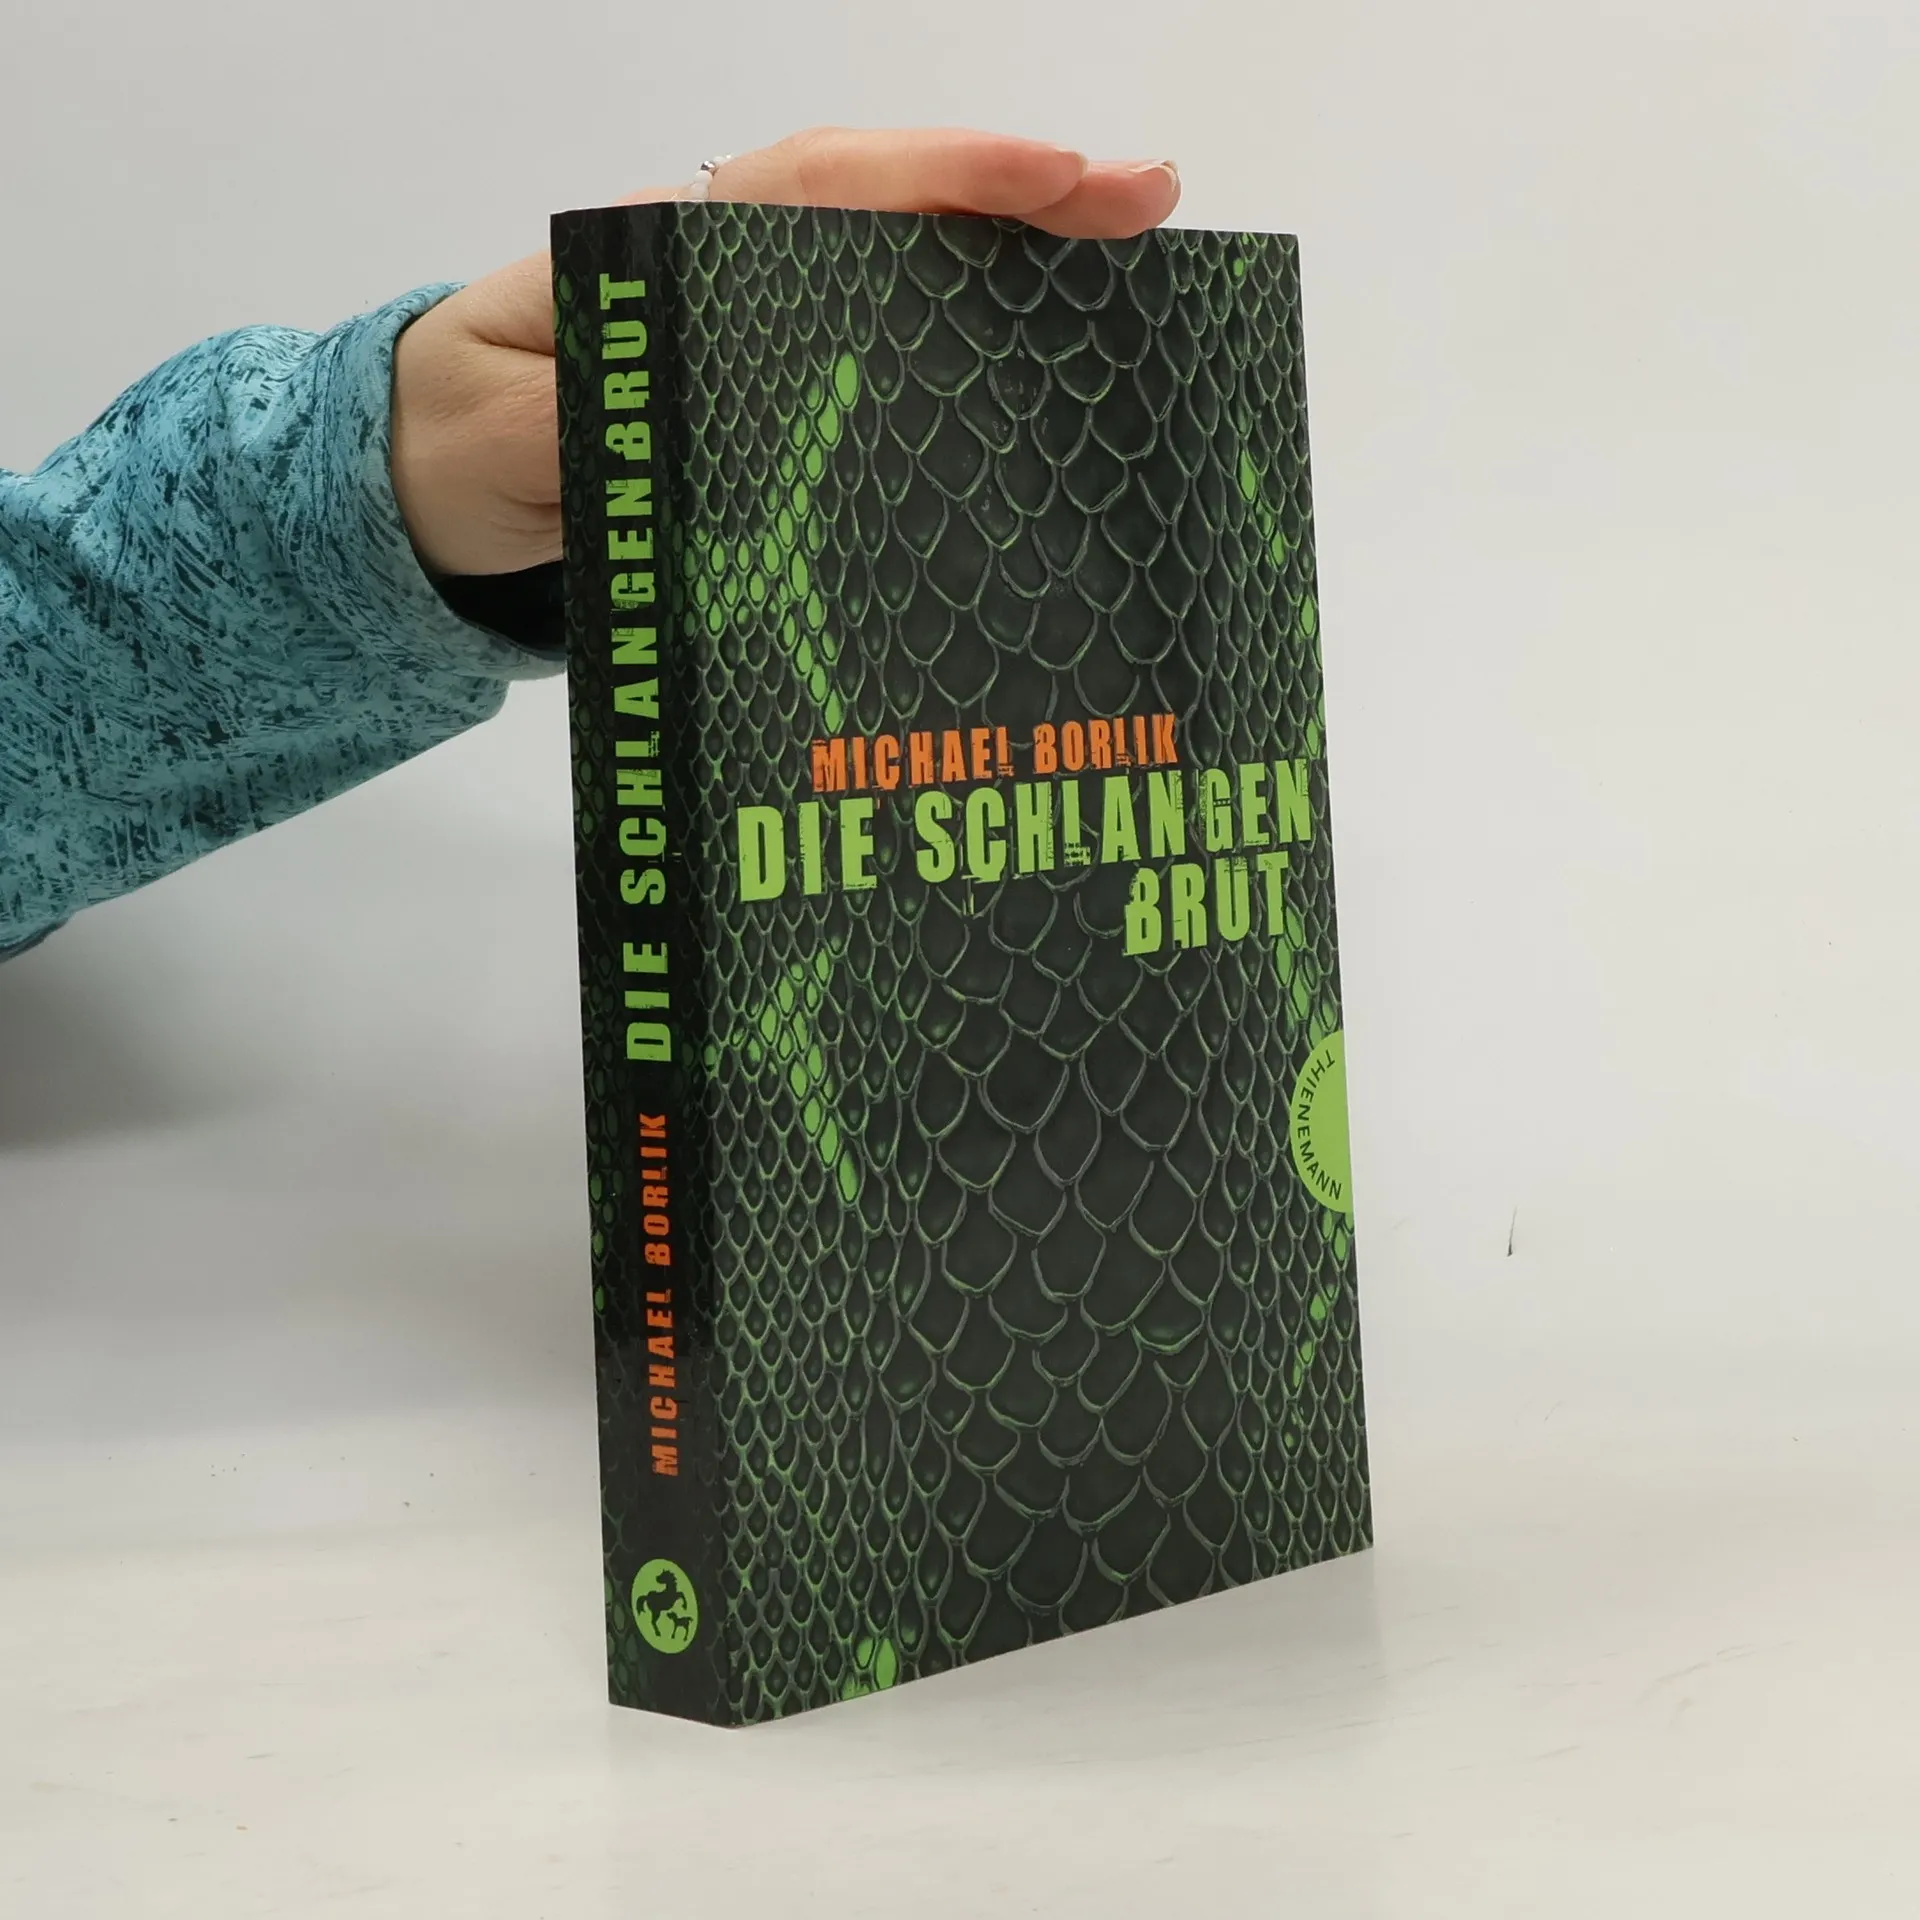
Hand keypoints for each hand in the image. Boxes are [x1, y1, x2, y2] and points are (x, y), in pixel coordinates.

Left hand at [390, 128, 1181, 578]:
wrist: (428, 484)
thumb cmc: (458, 440)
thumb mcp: (499, 436)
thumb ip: (579, 425)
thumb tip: (679, 431)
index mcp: (668, 254)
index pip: (821, 186)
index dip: (942, 176)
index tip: (1055, 175)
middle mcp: (731, 269)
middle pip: (892, 207)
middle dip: (1021, 196)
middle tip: (1151, 201)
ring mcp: (761, 326)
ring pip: (903, 266)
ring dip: (1015, 262)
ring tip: (1136, 268)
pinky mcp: (777, 389)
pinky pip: (888, 343)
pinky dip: (972, 337)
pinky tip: (1045, 360)